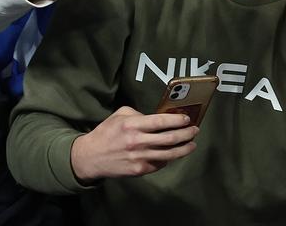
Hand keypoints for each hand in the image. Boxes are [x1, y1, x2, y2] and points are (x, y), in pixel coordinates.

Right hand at [70, 106, 197, 182]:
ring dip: (184, 149)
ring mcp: (139, 158)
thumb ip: (139, 114)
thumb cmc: (106, 132)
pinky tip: (174, 154)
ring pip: (168, 154)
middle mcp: (137, 142)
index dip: (178, 120)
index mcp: (133, 126)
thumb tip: (159, 117)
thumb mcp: (120, 115)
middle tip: (195, 130)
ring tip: (192, 144)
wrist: (90, 157)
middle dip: (186, 134)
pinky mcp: (138, 170)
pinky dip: (168, 159)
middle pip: (169, 138)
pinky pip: (159, 164)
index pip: (161, 122)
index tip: (188, 119)